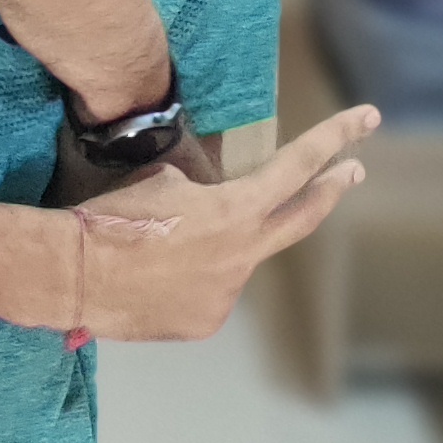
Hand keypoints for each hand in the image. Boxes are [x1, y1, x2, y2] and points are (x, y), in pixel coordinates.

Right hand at [66, 103, 377, 342]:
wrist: (76, 274)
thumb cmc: (114, 218)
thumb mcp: (162, 182)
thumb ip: (202, 192)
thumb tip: (207, 202)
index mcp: (234, 211)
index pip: (297, 166)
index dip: (335, 139)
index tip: (366, 120)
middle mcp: (243, 255)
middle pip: (302, 217)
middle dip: (331, 190)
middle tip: (353, 171)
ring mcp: (227, 293)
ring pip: (235, 261)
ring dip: (213, 250)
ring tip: (161, 249)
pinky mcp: (205, 322)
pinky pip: (208, 293)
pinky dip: (188, 282)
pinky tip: (152, 279)